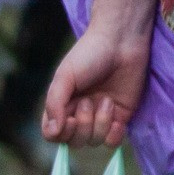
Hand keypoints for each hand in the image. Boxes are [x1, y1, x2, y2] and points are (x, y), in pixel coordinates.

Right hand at [40, 0, 162, 147]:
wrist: (124, 33)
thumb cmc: (92, 48)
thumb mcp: (66, 74)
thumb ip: (54, 100)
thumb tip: (49, 133)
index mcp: (63, 101)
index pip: (56, 135)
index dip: (62, 129)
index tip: (66, 115)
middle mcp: (82, 109)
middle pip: (76, 141)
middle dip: (82, 124)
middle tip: (90, 102)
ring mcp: (103, 113)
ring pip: (94, 141)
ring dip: (98, 125)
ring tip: (104, 102)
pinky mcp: (124, 113)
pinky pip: (114, 139)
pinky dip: (114, 131)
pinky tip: (116, 113)